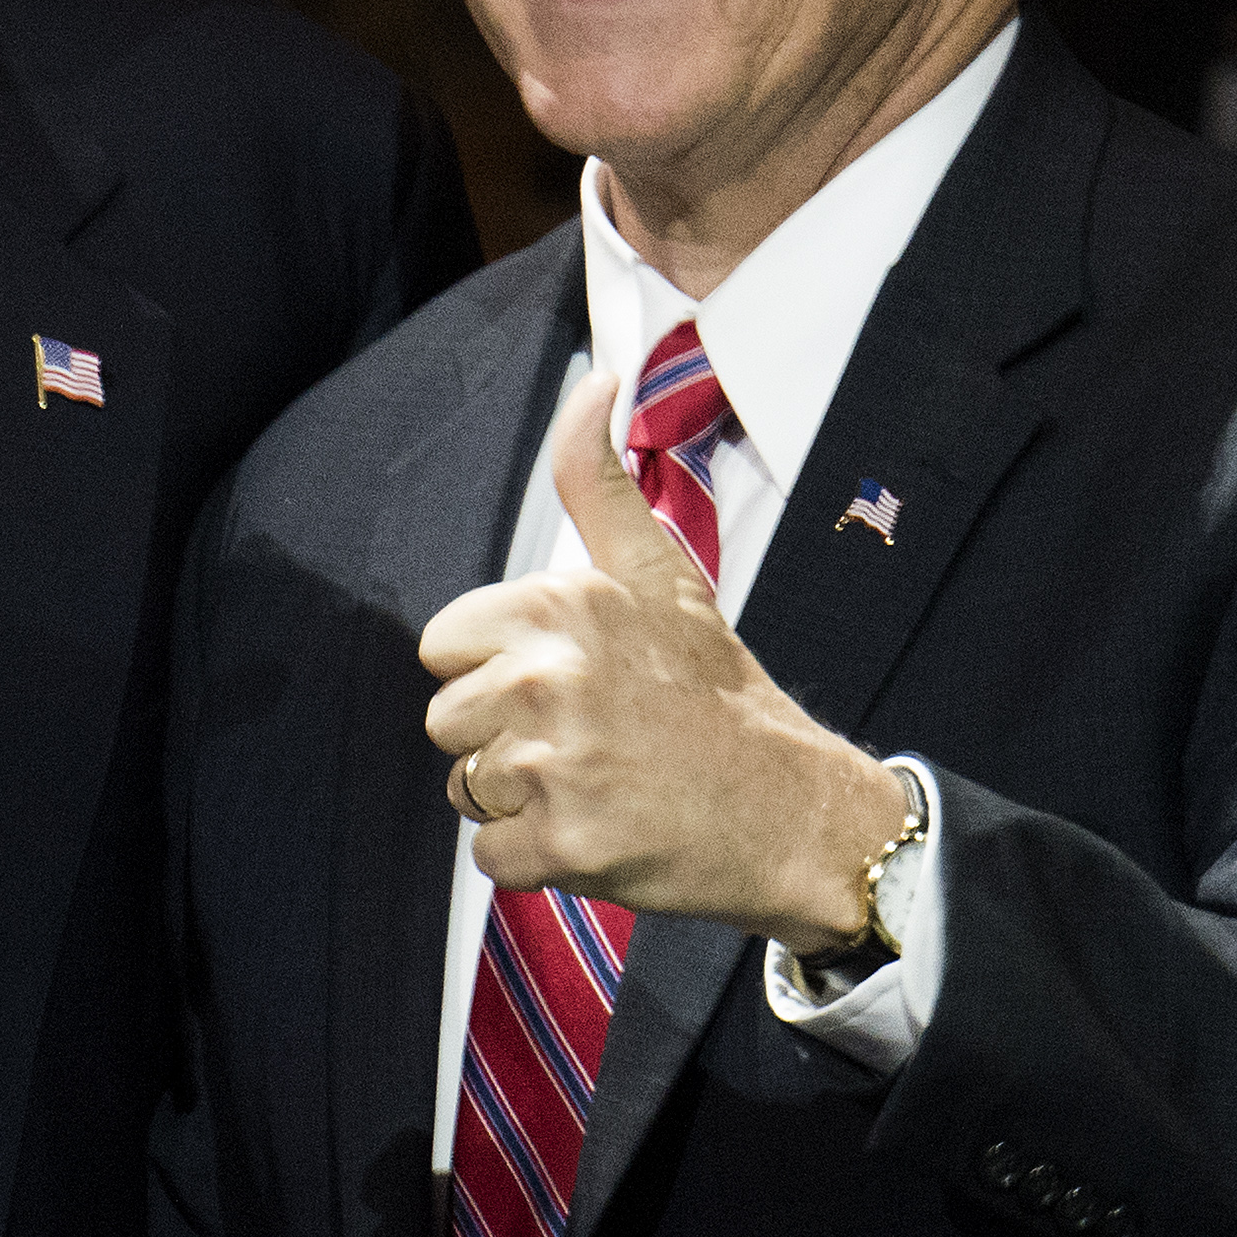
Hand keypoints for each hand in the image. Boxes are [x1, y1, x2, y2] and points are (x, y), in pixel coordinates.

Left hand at [422, 367, 907, 954]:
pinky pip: (490, 856)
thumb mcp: (660, 572)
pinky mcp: (563, 844)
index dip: (494, 669)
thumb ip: (597, 480)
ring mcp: (554, 764)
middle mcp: (547, 677)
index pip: (442, 645)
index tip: (565, 681)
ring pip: (465, 787)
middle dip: (503, 738)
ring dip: (520, 799)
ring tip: (600, 783)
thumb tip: (598, 377)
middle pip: (447, 720)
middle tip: (591, 740)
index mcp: (558, 606)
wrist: (794, 811)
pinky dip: (537, 860)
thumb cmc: (716, 692)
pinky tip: (601, 833)